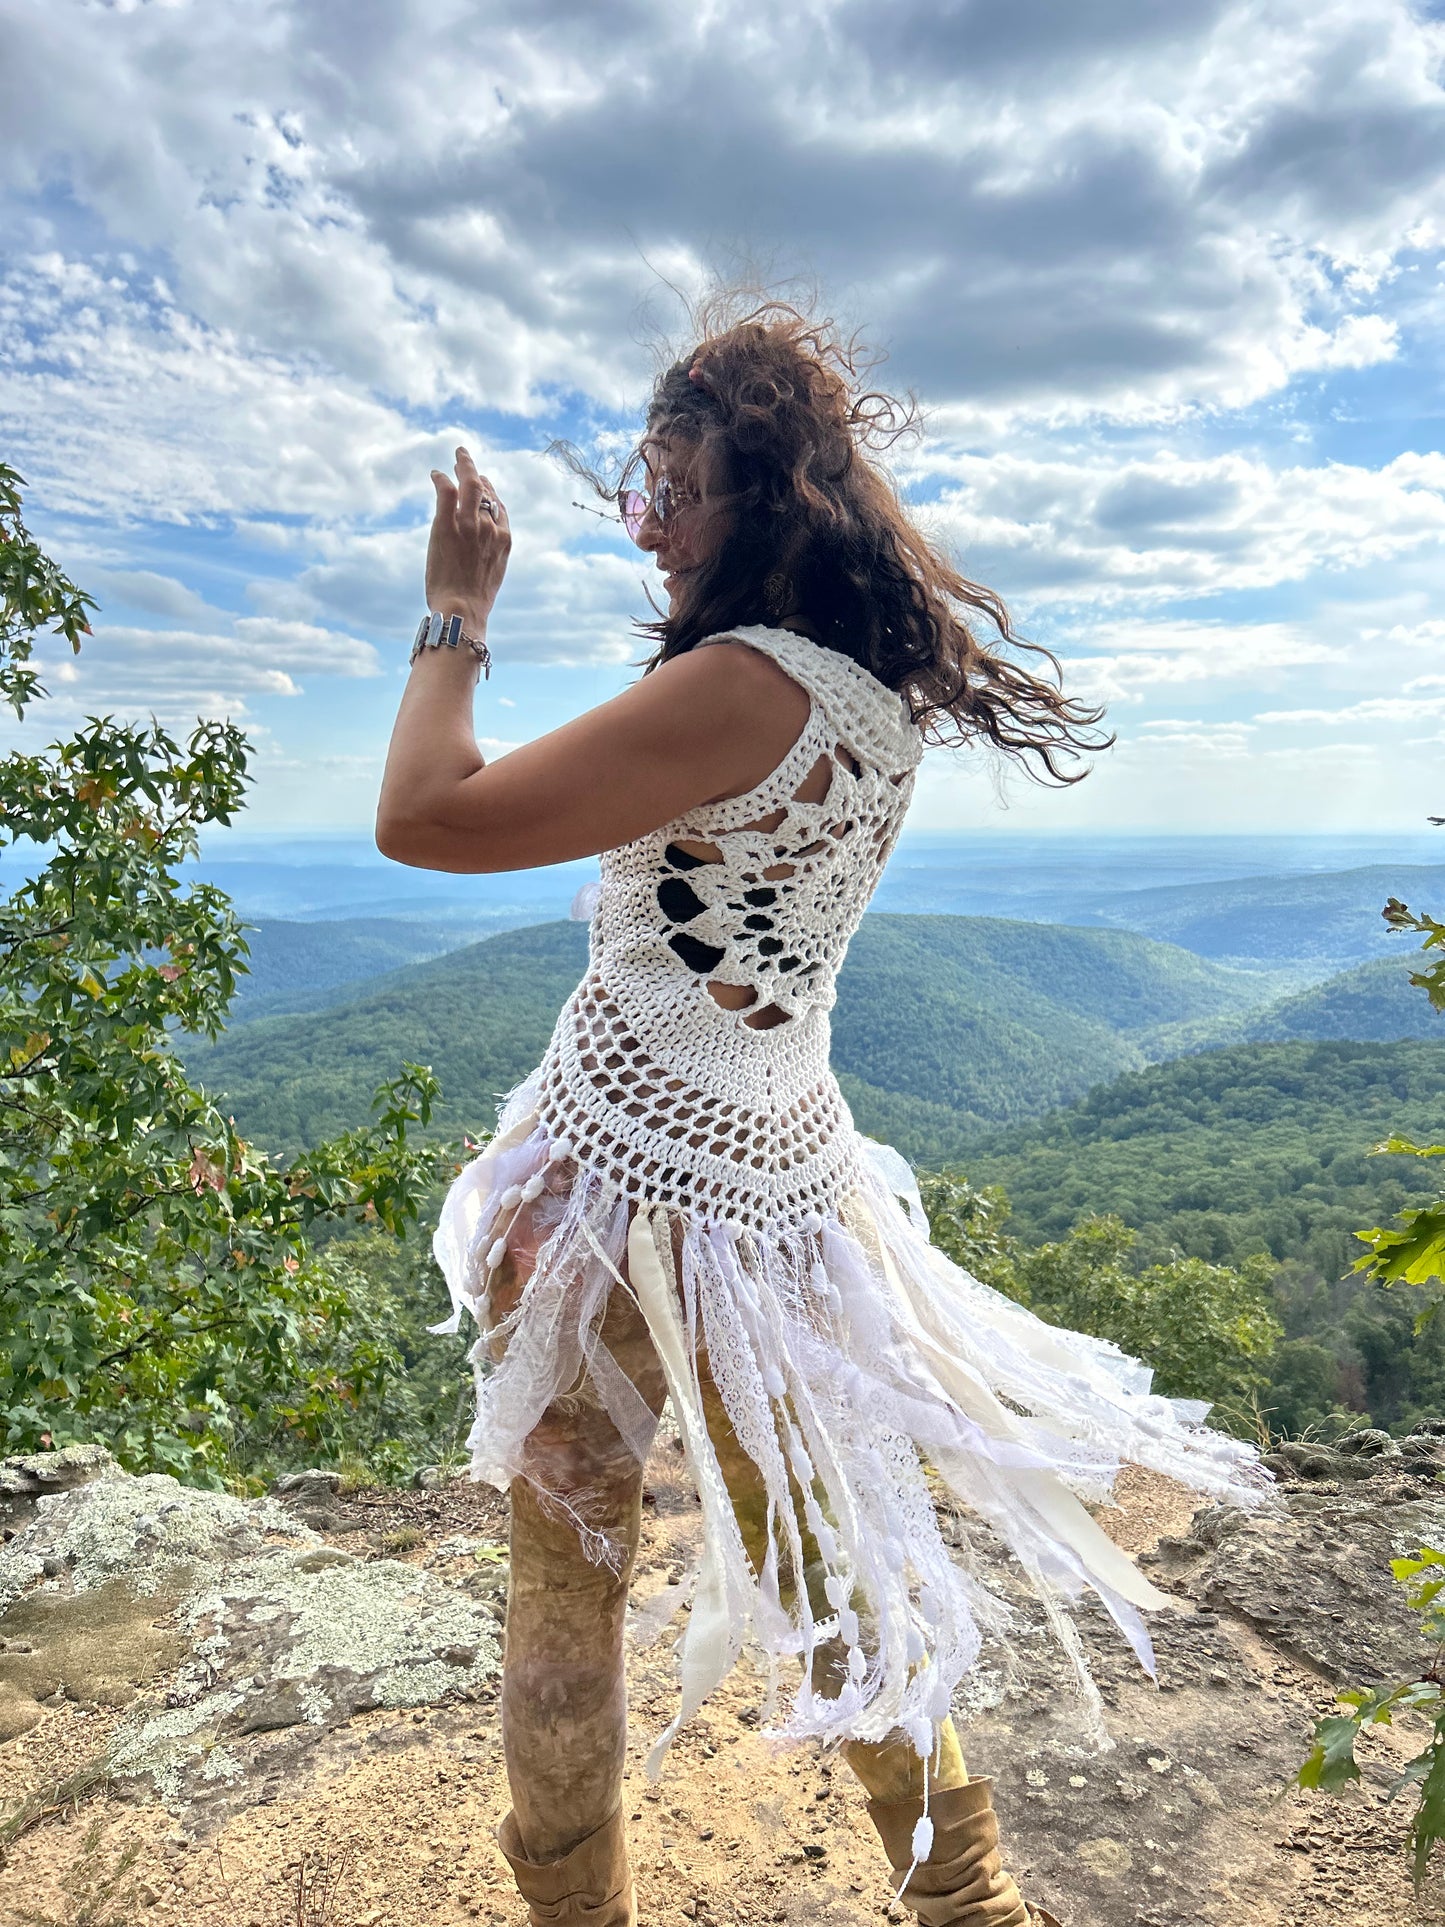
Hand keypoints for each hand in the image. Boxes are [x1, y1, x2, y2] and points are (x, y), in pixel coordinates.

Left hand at [425, 446, 510, 627]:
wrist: (463, 609)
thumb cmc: (474, 601)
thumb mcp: (491, 576)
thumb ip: (489, 557)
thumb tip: (479, 557)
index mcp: (503, 540)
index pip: (499, 508)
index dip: (491, 493)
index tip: (483, 485)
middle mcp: (489, 527)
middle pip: (485, 491)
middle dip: (475, 472)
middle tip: (465, 458)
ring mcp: (469, 524)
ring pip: (469, 485)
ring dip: (462, 467)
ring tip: (456, 458)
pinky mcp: (447, 524)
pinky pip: (446, 491)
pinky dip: (441, 479)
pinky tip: (435, 474)